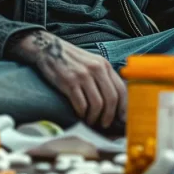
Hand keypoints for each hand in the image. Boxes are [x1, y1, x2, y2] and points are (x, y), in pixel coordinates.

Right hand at [9, 30, 126, 127]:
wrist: (49, 49)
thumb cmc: (72, 60)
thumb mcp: (92, 62)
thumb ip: (103, 77)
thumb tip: (114, 101)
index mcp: (104, 65)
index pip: (121, 89)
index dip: (123, 107)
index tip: (122, 118)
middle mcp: (96, 69)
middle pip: (111, 99)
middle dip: (109, 116)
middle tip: (104, 124)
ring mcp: (82, 75)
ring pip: (97, 104)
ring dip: (94, 117)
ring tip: (90, 121)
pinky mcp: (69, 82)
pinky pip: (81, 104)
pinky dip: (82, 113)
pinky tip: (79, 114)